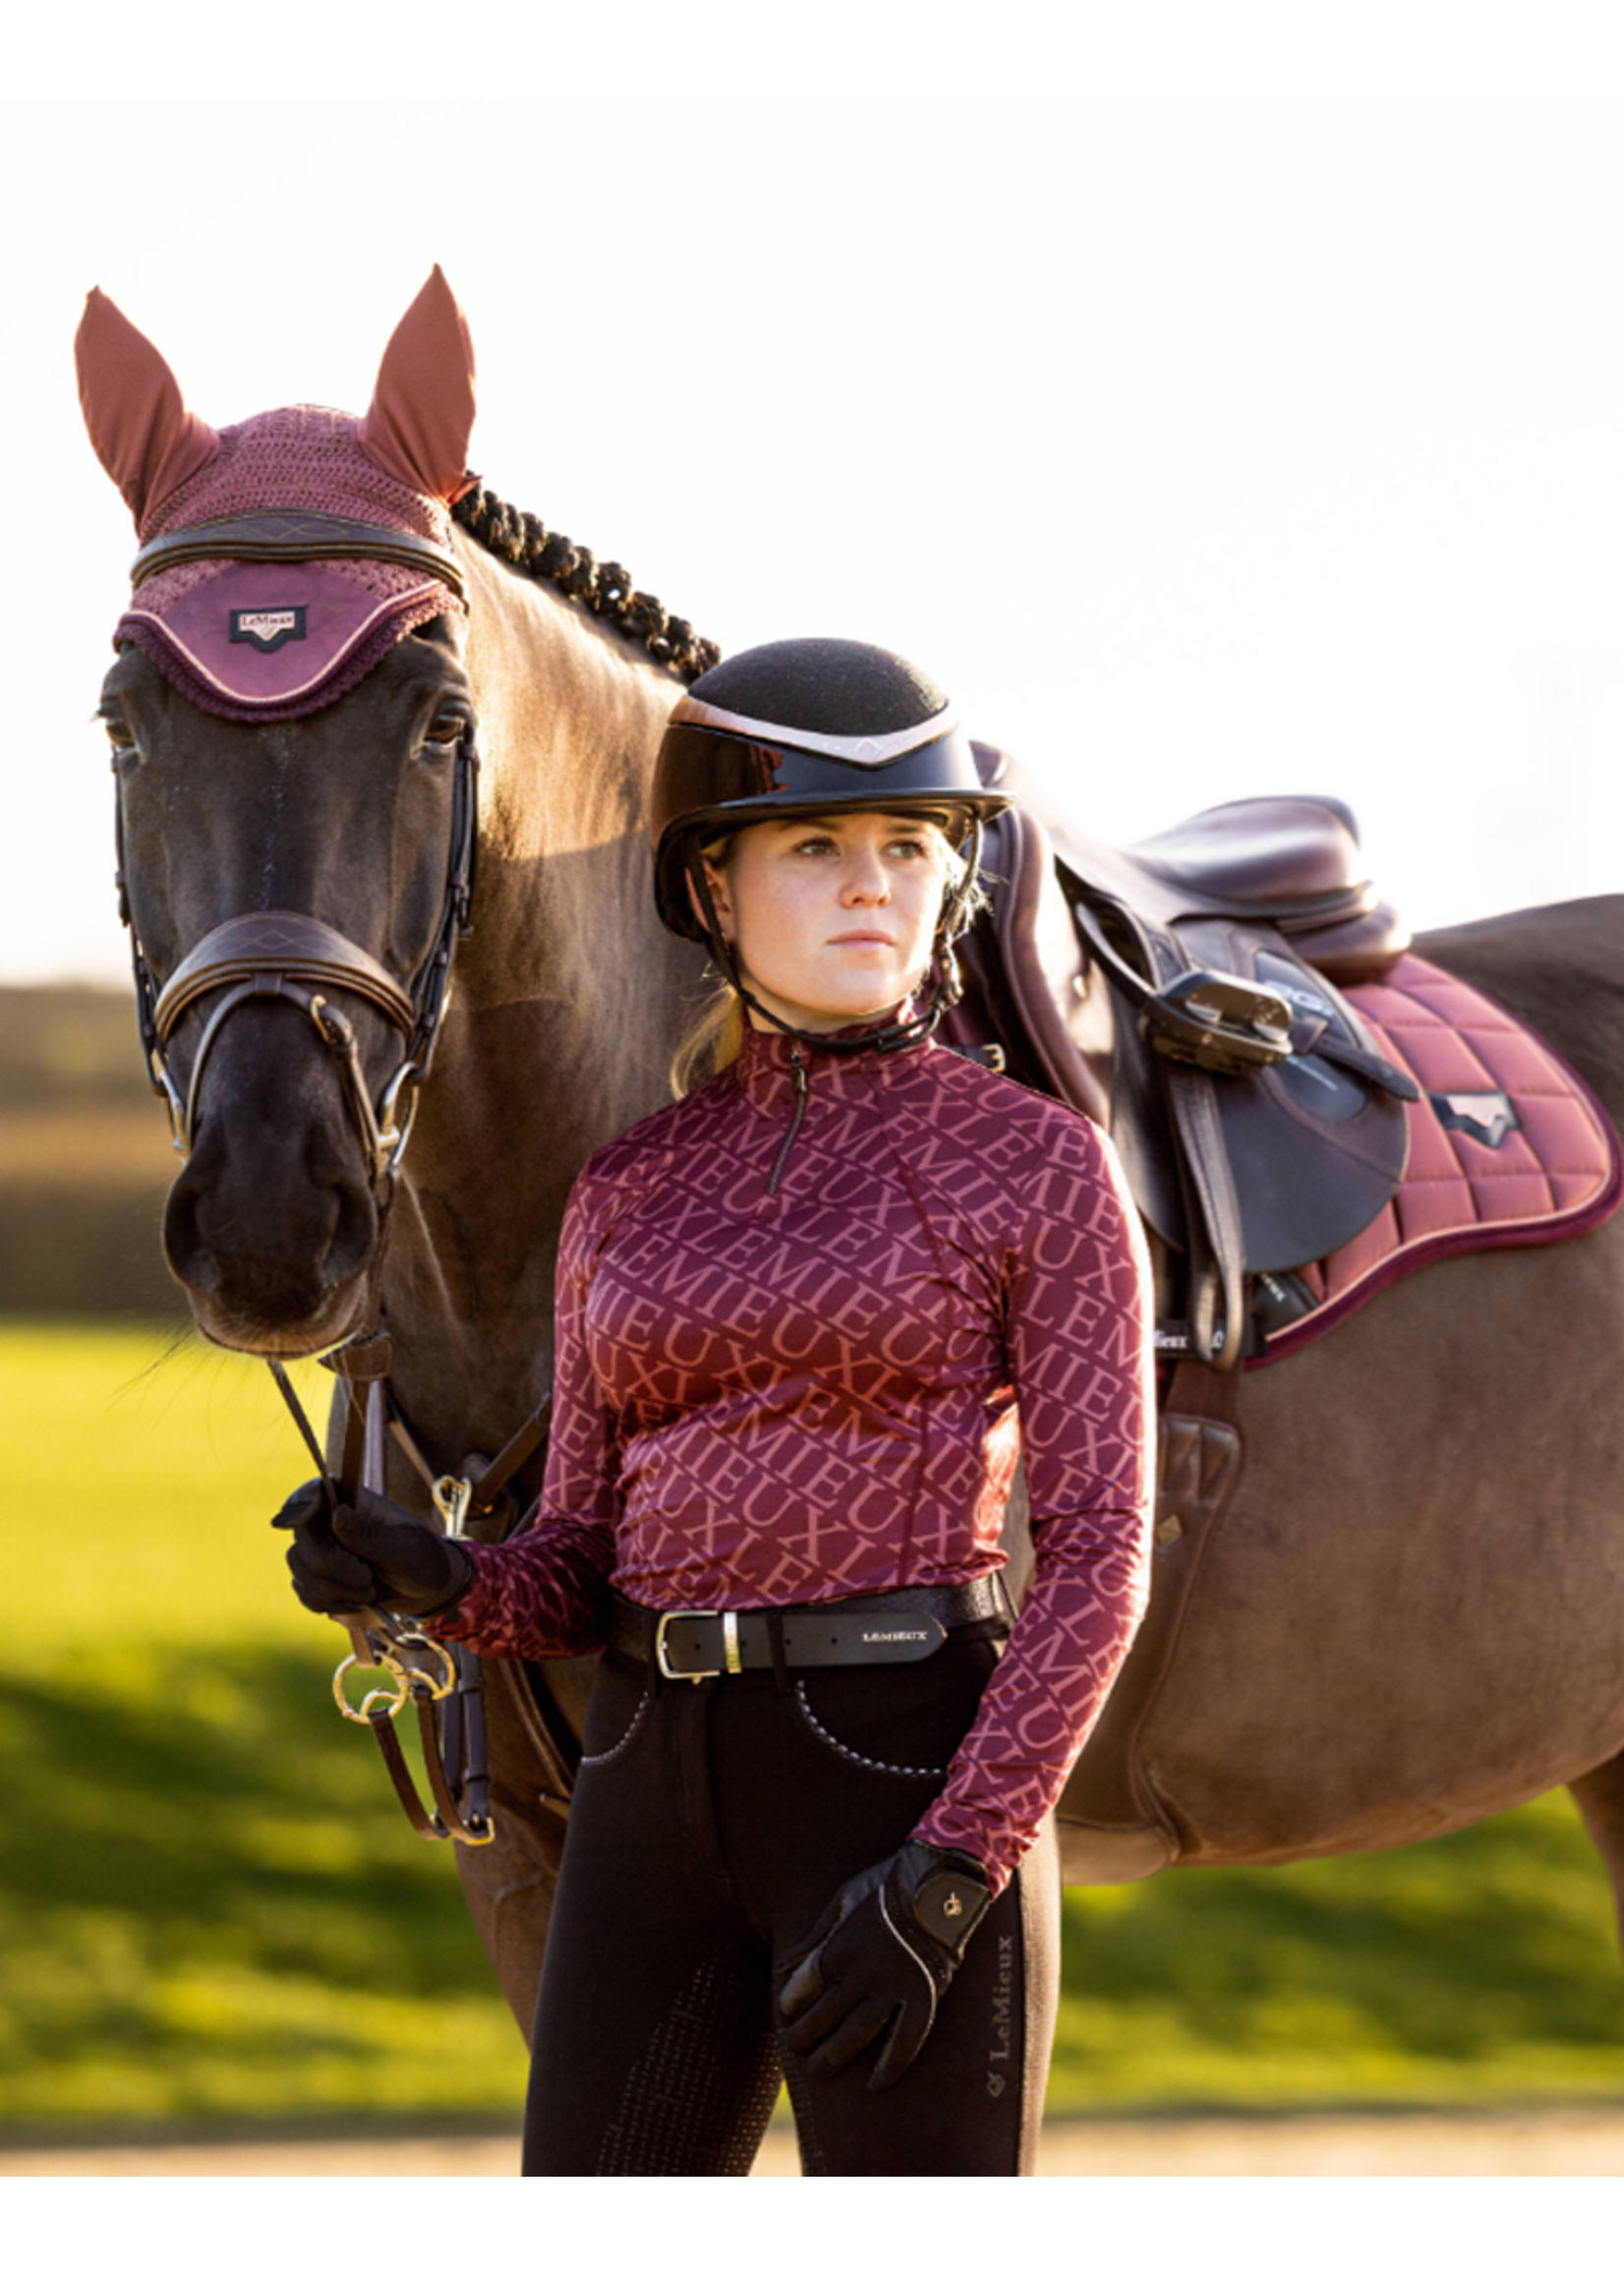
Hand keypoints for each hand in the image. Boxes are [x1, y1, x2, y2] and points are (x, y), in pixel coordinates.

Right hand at [273, 1478, 473, 1618]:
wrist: (425, 1590)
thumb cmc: (422, 1559)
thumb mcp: (405, 1549)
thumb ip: (371, 1535)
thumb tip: (337, 1514)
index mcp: (354, 1501)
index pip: (317, 1490)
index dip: (299, 1502)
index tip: (289, 1522)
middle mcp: (331, 1521)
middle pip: (302, 1536)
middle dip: (331, 1566)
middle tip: (366, 1580)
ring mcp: (320, 1548)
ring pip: (300, 1567)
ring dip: (333, 1589)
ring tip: (369, 1592)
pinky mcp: (317, 1577)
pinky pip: (304, 1591)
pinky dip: (328, 1603)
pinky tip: (354, 1604)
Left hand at [778, 1839, 990, 2090]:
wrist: (936, 1881)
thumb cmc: (883, 1885)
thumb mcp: (840, 1901)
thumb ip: (814, 1938)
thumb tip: (783, 1966)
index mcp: (837, 1949)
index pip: (804, 1988)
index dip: (792, 2002)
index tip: (787, 2011)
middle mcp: (861, 1975)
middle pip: (824, 2016)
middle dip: (805, 2035)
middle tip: (795, 2047)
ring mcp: (892, 1989)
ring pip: (856, 2033)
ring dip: (834, 2055)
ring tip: (818, 2071)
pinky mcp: (923, 1997)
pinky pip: (905, 2040)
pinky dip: (890, 2064)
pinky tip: (875, 2083)